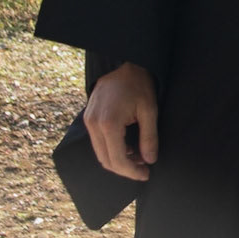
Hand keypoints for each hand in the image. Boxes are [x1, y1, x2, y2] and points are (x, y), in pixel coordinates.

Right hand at [84, 63, 157, 181]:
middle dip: (125, 168)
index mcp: (108, 123)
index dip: (132, 172)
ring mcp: (88, 121)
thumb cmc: (138, 84)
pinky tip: (128, 147)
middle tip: (144, 168)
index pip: (117, 160)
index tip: (146, 174)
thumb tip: (150, 160)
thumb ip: (149, 138)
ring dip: (119, 160)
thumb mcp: (149, 110)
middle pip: (106, 160)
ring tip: (139, 156)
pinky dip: (112, 149)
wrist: (123, 63)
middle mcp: (93, 124)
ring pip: (101, 153)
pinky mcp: (89, 118)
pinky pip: (98, 142)